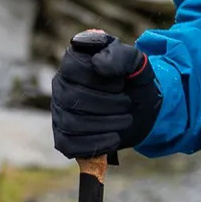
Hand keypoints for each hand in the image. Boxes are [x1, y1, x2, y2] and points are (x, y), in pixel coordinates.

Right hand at [50, 32, 162, 158]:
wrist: (141, 107)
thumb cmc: (132, 80)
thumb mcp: (135, 62)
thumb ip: (120, 55)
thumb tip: (98, 64)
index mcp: (73, 61)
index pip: (73, 69)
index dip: (100, 80)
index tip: (121, 83)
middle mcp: (60, 85)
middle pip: (72, 99)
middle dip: (107, 104)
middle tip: (127, 104)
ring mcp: (59, 112)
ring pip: (71, 124)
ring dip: (106, 124)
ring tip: (126, 119)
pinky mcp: (64, 136)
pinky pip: (69, 145)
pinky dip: (95, 144)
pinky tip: (114, 138)